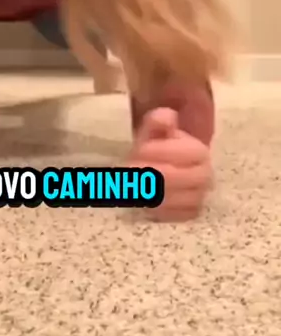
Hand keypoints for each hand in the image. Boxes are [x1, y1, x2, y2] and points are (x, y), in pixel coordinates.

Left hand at [129, 107, 211, 221]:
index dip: (161, 151)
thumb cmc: (158, 145)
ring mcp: (199, 197)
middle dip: (152, 173)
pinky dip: (157, 208)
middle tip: (130, 169)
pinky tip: (143, 198)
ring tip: (131, 183)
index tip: (139, 150)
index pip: (186, 153)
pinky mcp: (189, 214)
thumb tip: (167, 120)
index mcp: (199, 151)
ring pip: (177, 198)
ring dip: (150, 190)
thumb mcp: (155, 128)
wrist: (163, 165)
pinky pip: (174, 215)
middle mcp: (205, 176)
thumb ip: (159, 120)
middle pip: (180, 177)